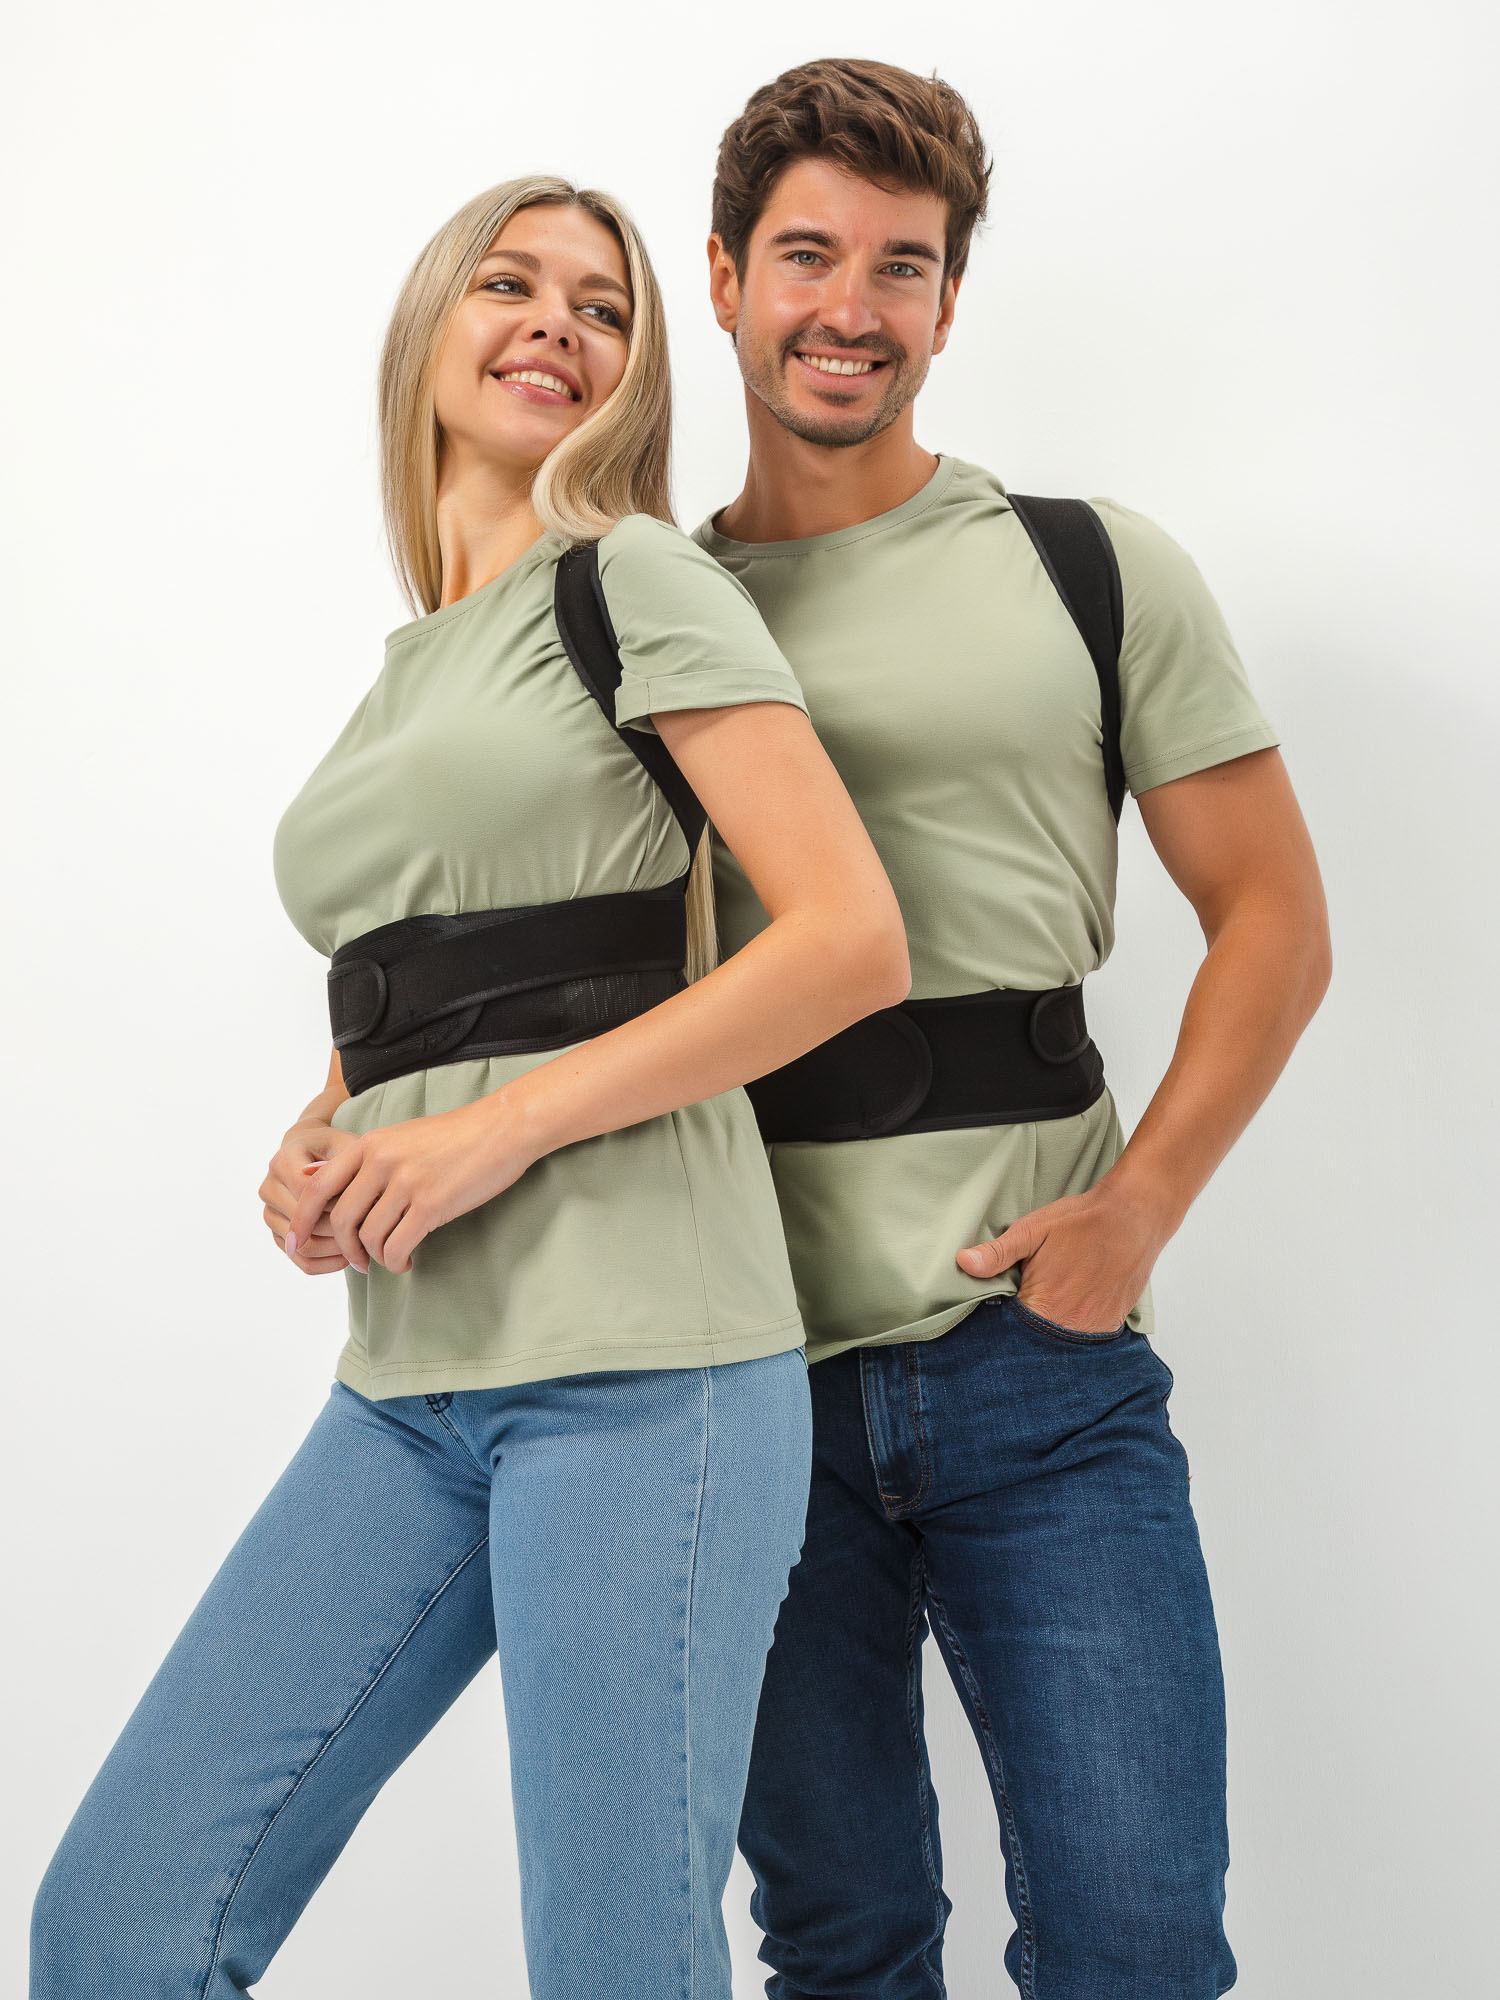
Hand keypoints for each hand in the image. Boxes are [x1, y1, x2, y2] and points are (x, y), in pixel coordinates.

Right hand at [261, 1120, 361, 1274]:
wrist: (314, 1153)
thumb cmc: (338, 1149)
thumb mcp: (348, 1147)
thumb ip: (349, 1166)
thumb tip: (351, 1199)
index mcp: (282, 1161)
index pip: (310, 1194)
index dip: (342, 1203)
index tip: (370, 1206)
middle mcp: (269, 1188)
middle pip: (307, 1224)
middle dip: (342, 1230)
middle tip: (373, 1234)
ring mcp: (270, 1213)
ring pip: (304, 1247)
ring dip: (337, 1250)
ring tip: (364, 1245)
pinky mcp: (278, 1234)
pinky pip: (302, 1261)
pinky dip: (328, 1264)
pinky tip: (350, 1255)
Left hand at [285, 1094, 538, 1276]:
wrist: (501, 1127)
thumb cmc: (455, 1135)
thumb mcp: (400, 1136)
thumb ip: (367, 1160)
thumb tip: (327, 1185)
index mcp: (369, 1144)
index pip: (317, 1188)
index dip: (301, 1220)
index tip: (295, 1243)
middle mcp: (381, 1161)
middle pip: (341, 1220)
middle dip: (345, 1249)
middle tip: (358, 1262)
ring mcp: (406, 1183)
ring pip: (369, 1237)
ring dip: (374, 1259)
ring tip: (388, 1261)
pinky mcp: (431, 1204)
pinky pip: (397, 1245)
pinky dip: (396, 1261)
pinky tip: (406, 1260)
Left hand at [955, 1181, 1169, 1334]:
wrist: (1134, 1216)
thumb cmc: (1081, 1221)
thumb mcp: (1032, 1230)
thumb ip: (998, 1253)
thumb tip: (964, 1263)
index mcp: (1044, 1307)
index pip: (1010, 1331)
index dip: (1002, 1319)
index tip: (1004, 1303)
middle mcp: (1071, 1326)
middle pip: (1036, 1339)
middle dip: (1027, 1325)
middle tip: (1031, 1294)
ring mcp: (1095, 1328)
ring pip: (1062, 1339)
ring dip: (1052, 1325)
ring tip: (1055, 1296)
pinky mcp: (1113, 1323)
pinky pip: (1086, 1335)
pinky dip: (1075, 1323)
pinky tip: (1074, 1301)